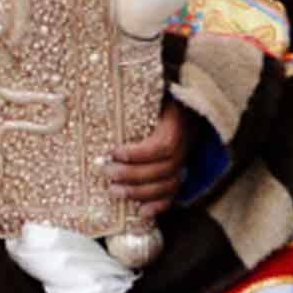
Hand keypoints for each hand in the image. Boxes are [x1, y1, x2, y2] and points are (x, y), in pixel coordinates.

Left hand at [104, 101, 192, 219]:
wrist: (183, 105)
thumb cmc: (160, 98)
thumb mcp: (152, 90)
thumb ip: (137, 91)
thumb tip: (111, 80)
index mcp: (178, 124)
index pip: (162, 146)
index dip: (139, 153)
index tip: (114, 151)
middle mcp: (185, 146)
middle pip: (162, 169)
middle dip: (132, 174)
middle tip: (106, 172)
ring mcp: (184, 162)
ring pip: (168, 185)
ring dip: (140, 192)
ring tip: (114, 191)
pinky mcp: (180, 173)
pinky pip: (174, 195)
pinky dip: (159, 206)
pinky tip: (141, 212)